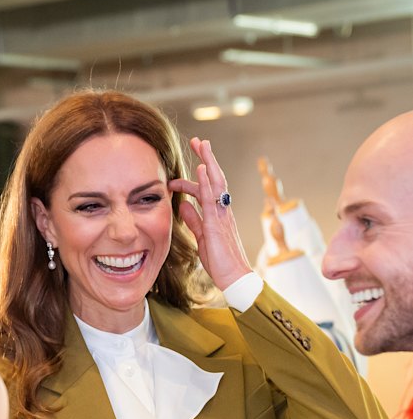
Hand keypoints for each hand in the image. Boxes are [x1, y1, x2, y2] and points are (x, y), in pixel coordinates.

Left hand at [168, 137, 251, 289]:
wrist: (233, 277)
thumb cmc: (220, 261)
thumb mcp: (201, 237)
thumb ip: (194, 220)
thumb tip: (183, 205)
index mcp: (218, 214)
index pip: (207, 189)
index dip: (195, 178)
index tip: (183, 169)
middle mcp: (222, 210)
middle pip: (215, 178)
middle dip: (207, 158)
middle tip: (198, 141)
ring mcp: (222, 215)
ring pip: (216, 182)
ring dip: (208, 161)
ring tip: (201, 144)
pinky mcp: (218, 223)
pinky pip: (212, 198)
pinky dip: (207, 182)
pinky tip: (202, 168)